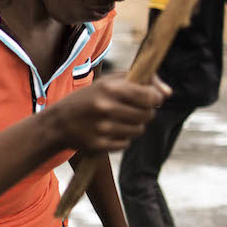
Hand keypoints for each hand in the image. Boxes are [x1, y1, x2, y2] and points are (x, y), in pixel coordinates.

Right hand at [44, 73, 170, 151]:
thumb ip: (140, 81)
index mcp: (109, 88)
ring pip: (139, 130)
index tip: (149, 98)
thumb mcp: (108, 82)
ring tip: (117, 120)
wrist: (57, 123)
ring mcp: (103, 128)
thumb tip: (168, 93)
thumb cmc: (87, 98)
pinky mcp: (100, 145)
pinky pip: (126, 143)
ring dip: (133, 126)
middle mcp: (106, 108)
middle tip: (129, 109)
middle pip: (147, 114)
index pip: (150, 96)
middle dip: (143, 112)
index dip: (154, 98)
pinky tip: (107, 131)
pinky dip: (121, 138)